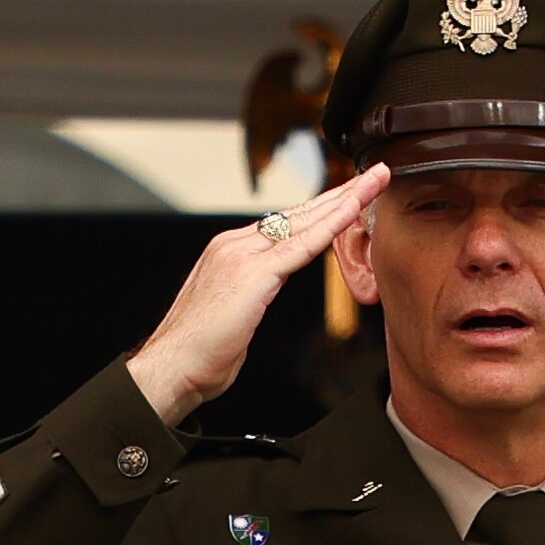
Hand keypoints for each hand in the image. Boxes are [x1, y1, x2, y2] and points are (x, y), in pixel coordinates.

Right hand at [126, 162, 389, 426]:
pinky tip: (355, 209)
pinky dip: (333, 224)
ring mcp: (242, 255)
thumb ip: (248, 297)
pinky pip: (303, 245)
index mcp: (227, 252)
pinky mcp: (253, 274)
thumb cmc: (197, 354)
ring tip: (374, 181)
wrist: (170, 369)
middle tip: (372, 176)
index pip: (282, 224)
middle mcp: (234, 244)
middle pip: (297, 213)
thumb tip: (256, 300)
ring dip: (344, 199)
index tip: (344, 197)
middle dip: (338, 193)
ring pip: (305, 221)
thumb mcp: (230, 315)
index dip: (317, 209)